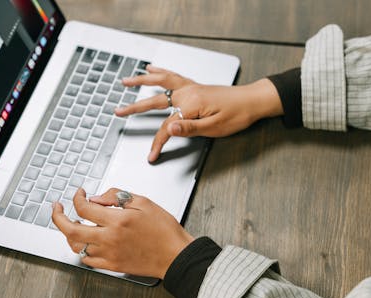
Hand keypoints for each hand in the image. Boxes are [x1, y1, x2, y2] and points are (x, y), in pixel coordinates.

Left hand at [51, 188, 193, 278]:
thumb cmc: (164, 229)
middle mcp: (110, 238)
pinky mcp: (112, 266)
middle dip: (58, 217)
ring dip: (69, 233)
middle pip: (71, 230)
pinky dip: (81, 249)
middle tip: (57, 208)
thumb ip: (118, 196)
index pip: (85, 208)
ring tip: (72, 223)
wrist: (175, 255)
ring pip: (76, 246)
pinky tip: (86, 241)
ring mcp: (109, 254)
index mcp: (118, 220)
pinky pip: (87, 259)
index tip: (80, 193)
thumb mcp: (144, 202)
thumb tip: (97, 198)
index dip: (77, 197)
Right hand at [115, 65, 282, 161]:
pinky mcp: (194, 86)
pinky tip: (151, 68)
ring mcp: (190, 87)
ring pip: (160, 81)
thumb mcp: (214, 128)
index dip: (157, 143)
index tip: (151, 155)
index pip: (167, 127)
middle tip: (118, 112)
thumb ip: (190, 128)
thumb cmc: (237, 115)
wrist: (252, 101)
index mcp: (190, 106)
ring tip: (126, 81)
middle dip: (135, 108)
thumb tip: (170, 129)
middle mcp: (187, 93)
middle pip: (155, 101)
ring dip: (141, 80)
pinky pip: (172, 76)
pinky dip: (159, 71)